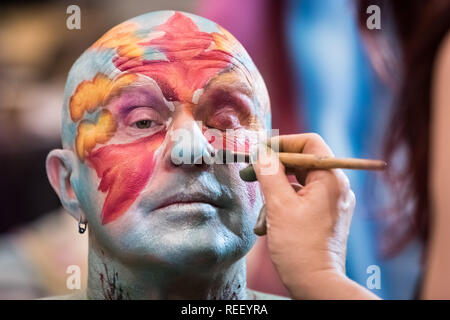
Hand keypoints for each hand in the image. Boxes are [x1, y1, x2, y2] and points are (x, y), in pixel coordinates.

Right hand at [253, 133, 368, 298]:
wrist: (316, 283)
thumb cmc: (299, 246)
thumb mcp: (278, 205)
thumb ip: (269, 173)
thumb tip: (261, 152)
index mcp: (331, 178)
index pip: (309, 143)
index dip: (283, 142)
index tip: (261, 151)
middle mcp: (336, 187)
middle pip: (302, 163)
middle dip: (274, 170)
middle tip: (251, 174)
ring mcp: (332, 202)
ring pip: (298, 183)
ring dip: (276, 193)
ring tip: (262, 213)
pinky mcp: (325, 216)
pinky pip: (302, 199)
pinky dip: (284, 206)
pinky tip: (269, 224)